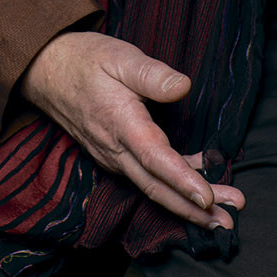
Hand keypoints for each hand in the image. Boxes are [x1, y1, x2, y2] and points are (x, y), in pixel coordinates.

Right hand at [18, 31, 244, 228]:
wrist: (47, 72)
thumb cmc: (86, 60)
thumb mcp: (119, 56)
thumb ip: (151, 73)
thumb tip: (184, 86)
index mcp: (120, 123)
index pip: (155, 158)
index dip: (182, 180)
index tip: (208, 197)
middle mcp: (115, 149)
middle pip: (157, 187)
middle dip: (193, 209)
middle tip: (230, 220)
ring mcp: (113, 157)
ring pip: (152, 188)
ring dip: (186, 205)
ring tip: (222, 215)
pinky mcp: (114, 157)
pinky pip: (145, 178)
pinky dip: (171, 189)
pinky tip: (197, 185)